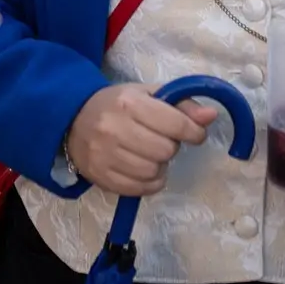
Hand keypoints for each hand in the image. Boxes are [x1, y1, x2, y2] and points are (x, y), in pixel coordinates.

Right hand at [64, 84, 218, 196]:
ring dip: (159, 165)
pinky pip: (140, 189)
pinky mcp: (101, 177)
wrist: (73, 119)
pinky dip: (150, 182)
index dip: (194, 132)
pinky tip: (144, 169)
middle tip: (162, 140)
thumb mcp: (148, 94)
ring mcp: (105, 155)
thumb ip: (182, 104)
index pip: (175, 124)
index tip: (195, 134)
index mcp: (130, 102)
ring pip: (153, 172)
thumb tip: (211, 116)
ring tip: (150, 154)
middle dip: (171, 146)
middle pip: (165, 150)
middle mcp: (115, 129)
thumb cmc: (117, 104)